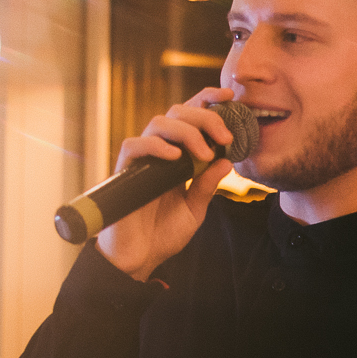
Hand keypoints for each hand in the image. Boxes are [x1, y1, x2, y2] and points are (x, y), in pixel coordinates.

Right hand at [97, 87, 238, 280]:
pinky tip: (175, 157)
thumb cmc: (163, 234)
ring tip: (202, 153)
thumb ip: (208, 185)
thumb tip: (226, 160)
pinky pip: (135, 145)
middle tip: (225, 138)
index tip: (230, 98)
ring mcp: (142, 160)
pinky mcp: (126, 172)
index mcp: (177, 155)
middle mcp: (159, 151)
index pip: (190, 116)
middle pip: (178, 112)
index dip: (207, 100)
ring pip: (159, 122)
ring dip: (186, 131)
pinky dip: (156, 146)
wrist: (139, 258)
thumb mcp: (195, 209)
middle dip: (205, 118)